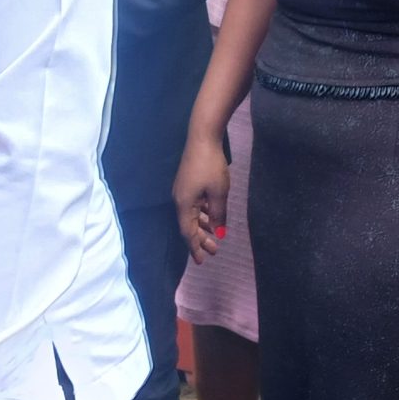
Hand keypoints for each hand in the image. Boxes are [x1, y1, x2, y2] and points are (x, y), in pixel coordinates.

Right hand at [174, 131, 232, 260]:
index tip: (202, 261)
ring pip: (192, 214)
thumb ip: (218, 214)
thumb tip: (219, 232)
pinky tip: (212, 215)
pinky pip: (193, 204)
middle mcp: (179, 199)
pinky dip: (202, 213)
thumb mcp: (219, 193)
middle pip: (189, 225)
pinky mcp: (187, 182)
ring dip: (203, 226)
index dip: (195, 248)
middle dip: (201, 239)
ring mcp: (182, 190)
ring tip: (215, 235)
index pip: (188, 233)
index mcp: (184, 204)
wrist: (203, 138)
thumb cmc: (211, 166)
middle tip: (215, 251)